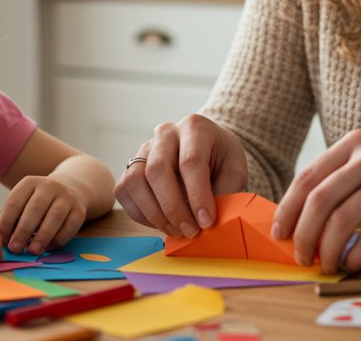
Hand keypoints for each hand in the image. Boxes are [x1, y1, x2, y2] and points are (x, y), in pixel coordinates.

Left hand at [0, 176, 87, 254]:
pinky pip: (69, 227)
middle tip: (15, 249)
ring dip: (42, 237)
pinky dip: (58, 240)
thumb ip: (14, 219)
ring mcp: (67, 197)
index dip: (6, 222)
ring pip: (54, 217)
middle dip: (23, 231)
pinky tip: (48, 248)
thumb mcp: (24, 201)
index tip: (0, 241)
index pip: (15, 202)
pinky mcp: (79, 210)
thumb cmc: (39, 202)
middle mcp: (49, 186)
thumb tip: (3, 242)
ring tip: (32, 251)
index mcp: (30, 182)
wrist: (71, 189)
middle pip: (35, 209)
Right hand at [114, 114, 247, 238]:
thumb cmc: (222, 161)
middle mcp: (166, 133)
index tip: (207, 222)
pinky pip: (125, 191)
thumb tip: (208, 222)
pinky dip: (140, 213)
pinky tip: (161, 223)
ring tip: (176, 230)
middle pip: (158, 170)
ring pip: (135, 181)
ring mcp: (145, 148)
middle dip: (173, 208)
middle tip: (190, 232)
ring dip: (154, 213)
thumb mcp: (235, 172)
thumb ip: (225, 193)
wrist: (208, 149)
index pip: (190, 161)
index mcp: (195, 127)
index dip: (197, 196)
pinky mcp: (132, 165)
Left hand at [271, 130, 360, 273]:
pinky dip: (356, 256)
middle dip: (302, 234)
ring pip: (341, 220)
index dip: (287, 209)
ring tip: (326, 264)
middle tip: (301, 256)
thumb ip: (346, 177)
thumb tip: (306, 216)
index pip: (307, 178)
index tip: (279, 233)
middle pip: (318, 199)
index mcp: (355, 143)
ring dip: (327, 249)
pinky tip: (353, 265)